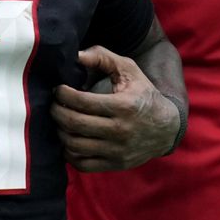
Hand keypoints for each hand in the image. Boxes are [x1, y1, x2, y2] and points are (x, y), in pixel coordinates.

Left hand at [51, 46, 180, 171]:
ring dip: (60, 132)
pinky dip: (69, 153)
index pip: (81, 101)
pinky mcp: (115, 164)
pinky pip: (82, 163)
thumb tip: (76, 55)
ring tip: (59, 121)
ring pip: (74, 145)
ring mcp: (117, 150)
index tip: (57, 89)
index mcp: (123, 106)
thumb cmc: (143, 94)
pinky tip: (69, 139)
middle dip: (56, 112)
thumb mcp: (129, 70)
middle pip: (74, 124)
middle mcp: (120, 130)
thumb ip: (103, 57)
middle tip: (53, 104)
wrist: (167, 128)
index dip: (62, 94)